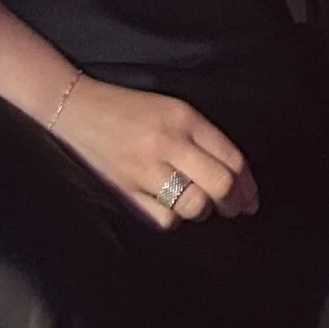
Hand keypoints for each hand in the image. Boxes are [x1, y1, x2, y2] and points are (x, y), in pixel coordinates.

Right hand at [50, 77, 256, 226]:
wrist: (77, 108)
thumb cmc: (128, 109)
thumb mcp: (172, 109)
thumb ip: (202, 136)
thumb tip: (233, 174)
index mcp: (184, 118)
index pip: (232, 158)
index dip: (248, 184)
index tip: (251, 197)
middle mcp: (168, 143)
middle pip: (220, 184)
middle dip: (234, 202)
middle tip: (235, 209)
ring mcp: (146, 169)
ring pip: (195, 205)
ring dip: (203, 210)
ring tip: (199, 205)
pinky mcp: (126, 191)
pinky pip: (164, 219)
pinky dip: (172, 217)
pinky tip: (169, 206)